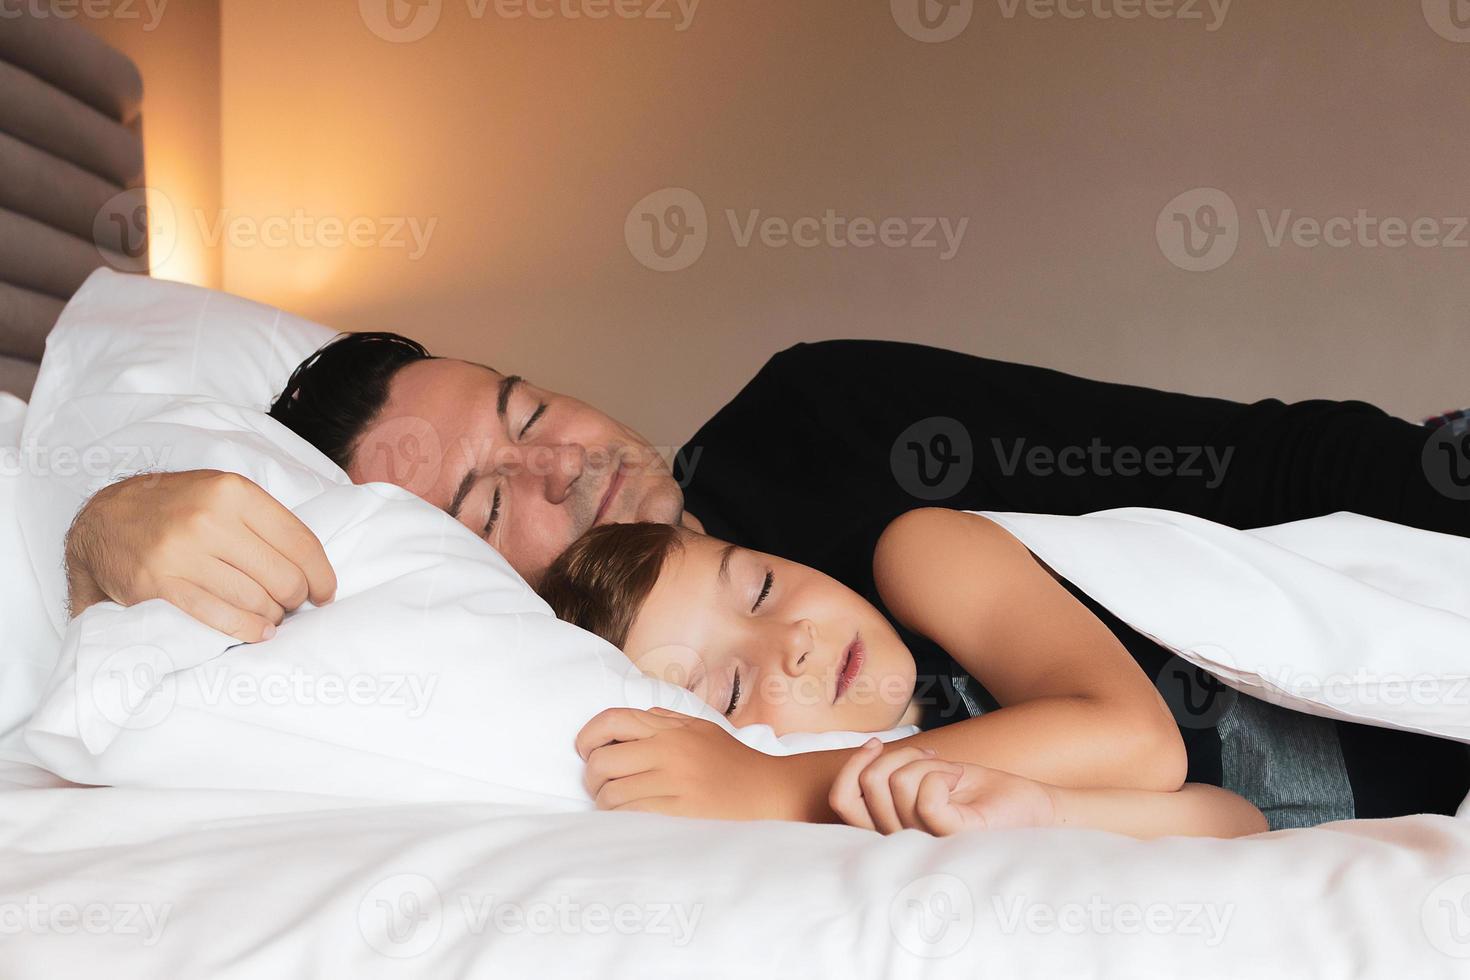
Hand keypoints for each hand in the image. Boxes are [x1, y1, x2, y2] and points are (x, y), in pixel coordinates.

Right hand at [65, 470, 336, 642]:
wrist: (104, 521)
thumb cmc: (176, 508)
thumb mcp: (221, 493)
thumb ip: (264, 520)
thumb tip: (314, 565)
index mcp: (233, 492)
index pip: (300, 542)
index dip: (321, 574)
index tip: (325, 592)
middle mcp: (209, 520)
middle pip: (283, 576)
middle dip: (296, 598)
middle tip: (292, 604)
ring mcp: (182, 554)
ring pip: (256, 600)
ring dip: (272, 616)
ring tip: (270, 615)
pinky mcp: (160, 587)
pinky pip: (221, 618)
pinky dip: (249, 630)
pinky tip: (258, 631)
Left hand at [575, 707, 801, 820]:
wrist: (770, 794)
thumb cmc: (734, 765)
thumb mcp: (701, 730)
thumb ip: (665, 721)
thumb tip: (631, 720)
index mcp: (671, 728)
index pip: (611, 720)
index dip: (588, 737)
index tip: (587, 752)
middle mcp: (669, 750)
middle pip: (602, 761)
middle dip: (594, 779)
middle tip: (604, 789)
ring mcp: (673, 782)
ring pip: (611, 795)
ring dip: (607, 806)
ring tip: (620, 810)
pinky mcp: (678, 813)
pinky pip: (629, 817)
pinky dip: (621, 823)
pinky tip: (633, 824)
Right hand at [829, 738, 1056, 834]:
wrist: (1037, 810)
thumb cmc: (985, 795)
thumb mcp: (929, 779)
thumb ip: (895, 779)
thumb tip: (868, 751)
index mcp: (892, 830)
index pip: (841, 802)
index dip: (851, 766)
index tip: (876, 743)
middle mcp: (902, 842)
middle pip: (868, 785)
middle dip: (896, 755)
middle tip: (929, 757)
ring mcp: (926, 843)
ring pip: (896, 784)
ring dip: (924, 763)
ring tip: (950, 772)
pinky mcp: (952, 839)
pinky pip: (925, 796)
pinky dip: (941, 772)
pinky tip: (959, 777)